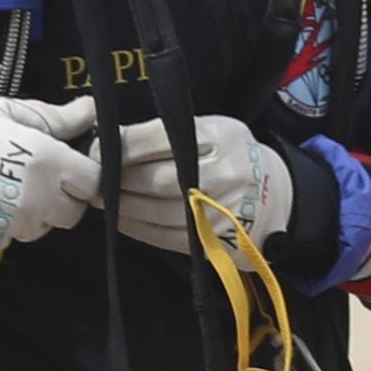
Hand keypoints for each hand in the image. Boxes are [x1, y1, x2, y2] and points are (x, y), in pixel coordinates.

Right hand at [0, 94, 105, 253]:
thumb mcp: (7, 111)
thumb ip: (56, 118)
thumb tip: (91, 112)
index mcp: (47, 163)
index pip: (93, 183)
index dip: (83, 174)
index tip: (69, 165)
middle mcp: (35, 201)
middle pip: (71, 213)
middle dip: (61, 198)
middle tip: (34, 176)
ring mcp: (10, 227)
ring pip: (39, 228)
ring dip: (30, 213)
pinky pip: (6, 238)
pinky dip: (0, 224)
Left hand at [110, 116, 294, 256]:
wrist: (278, 197)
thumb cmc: (234, 156)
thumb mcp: (214, 130)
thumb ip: (172, 132)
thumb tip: (114, 137)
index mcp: (219, 138)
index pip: (159, 139)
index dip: (122, 145)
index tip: (96, 149)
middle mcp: (221, 174)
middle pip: (156, 179)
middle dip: (117, 180)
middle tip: (92, 178)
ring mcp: (218, 211)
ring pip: (156, 210)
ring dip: (121, 206)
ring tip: (100, 198)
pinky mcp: (213, 240)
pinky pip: (164, 235)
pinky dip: (136, 227)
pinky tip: (120, 219)